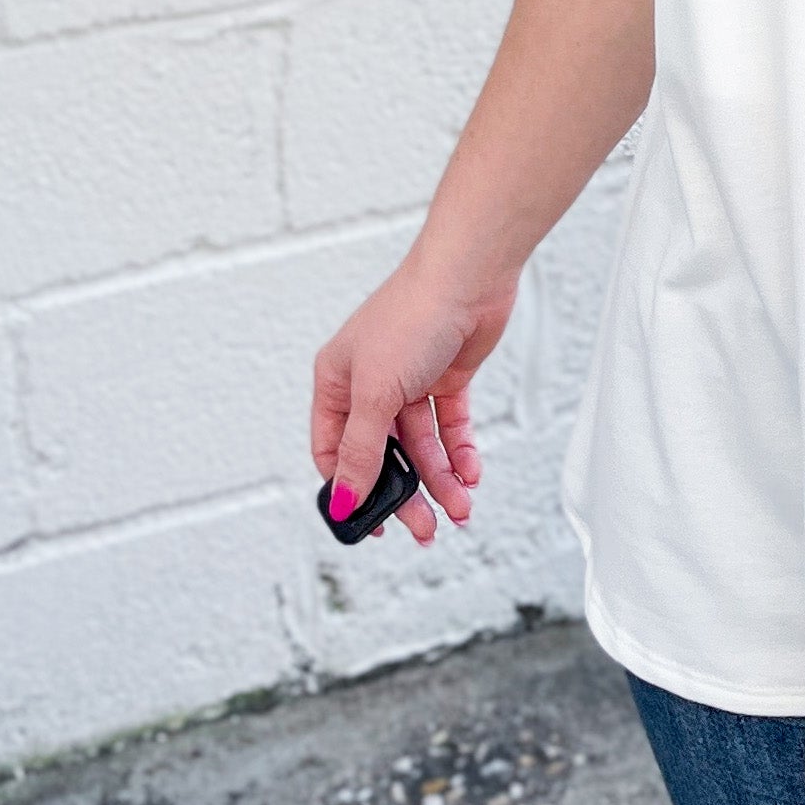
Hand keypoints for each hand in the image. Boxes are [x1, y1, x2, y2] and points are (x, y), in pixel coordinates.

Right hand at [309, 247, 515, 549]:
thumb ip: (361, 451)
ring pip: (421, 446)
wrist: (470, 276)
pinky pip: (450, 428)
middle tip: (424, 528)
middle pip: (383, 455)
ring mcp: (410, 381)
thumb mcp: (376, 393)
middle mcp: (370, 384)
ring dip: (440, 479)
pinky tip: (470, 473)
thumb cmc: (412, 315)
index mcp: (336, 382)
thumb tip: (344, 500)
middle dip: (404, 493)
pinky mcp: (447, 378)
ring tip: (460, 507)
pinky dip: (460, 453)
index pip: (334, 451)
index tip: (372, 524)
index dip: (351, 489)